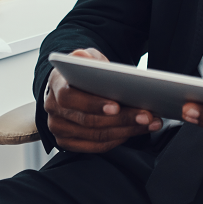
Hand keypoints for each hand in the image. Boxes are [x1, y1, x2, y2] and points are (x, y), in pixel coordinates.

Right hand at [45, 48, 162, 152]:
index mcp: (55, 85)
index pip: (69, 97)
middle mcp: (53, 109)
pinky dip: (118, 139)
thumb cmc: (81, 72)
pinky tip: (135, 131)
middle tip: (146, 115)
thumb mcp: (86, 57)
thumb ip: (87, 58)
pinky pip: (97, 146)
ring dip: (127, 130)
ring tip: (149, 122)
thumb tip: (83, 59)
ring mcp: (59, 128)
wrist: (71, 85)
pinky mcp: (68, 143)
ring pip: (96, 135)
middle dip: (121, 119)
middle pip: (88, 120)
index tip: (117, 106)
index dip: (93, 104)